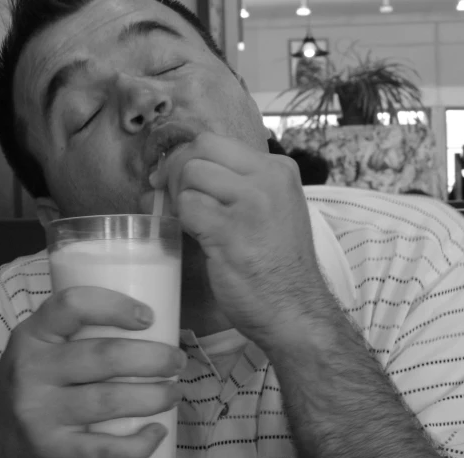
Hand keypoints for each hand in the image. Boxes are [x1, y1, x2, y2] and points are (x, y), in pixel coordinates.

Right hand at [0, 287, 185, 457]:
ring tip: (174, 393)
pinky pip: (102, 449)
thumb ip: (75, 334)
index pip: (72, 306)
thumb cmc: (29, 386)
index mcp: (32, 335)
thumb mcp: (37, 349)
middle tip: (176, 361)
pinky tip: (157, 433)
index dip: (115, 306)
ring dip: (155, 397)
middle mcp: (31, 370)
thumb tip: (151, 325)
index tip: (149, 316)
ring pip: (109, 401)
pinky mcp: (49, 450)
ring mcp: (38, 412)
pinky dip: (138, 444)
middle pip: (104, 356)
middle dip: (153, 358)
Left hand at [152, 132, 329, 345]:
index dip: (188, 158)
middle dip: (177, 172)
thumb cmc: (276, 265)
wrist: (294, 309)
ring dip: (181, 199)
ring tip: (195, 224)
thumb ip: (233, 188)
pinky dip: (183, 221)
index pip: (216, 142)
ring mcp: (250, 202)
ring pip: (191, 174)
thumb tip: (169, 173)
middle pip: (200, 149)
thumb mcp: (268, 211)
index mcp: (278, 169)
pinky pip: (187, 207)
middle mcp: (268, 178)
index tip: (178, 181)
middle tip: (176, 200)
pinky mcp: (230, 229)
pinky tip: (199, 238)